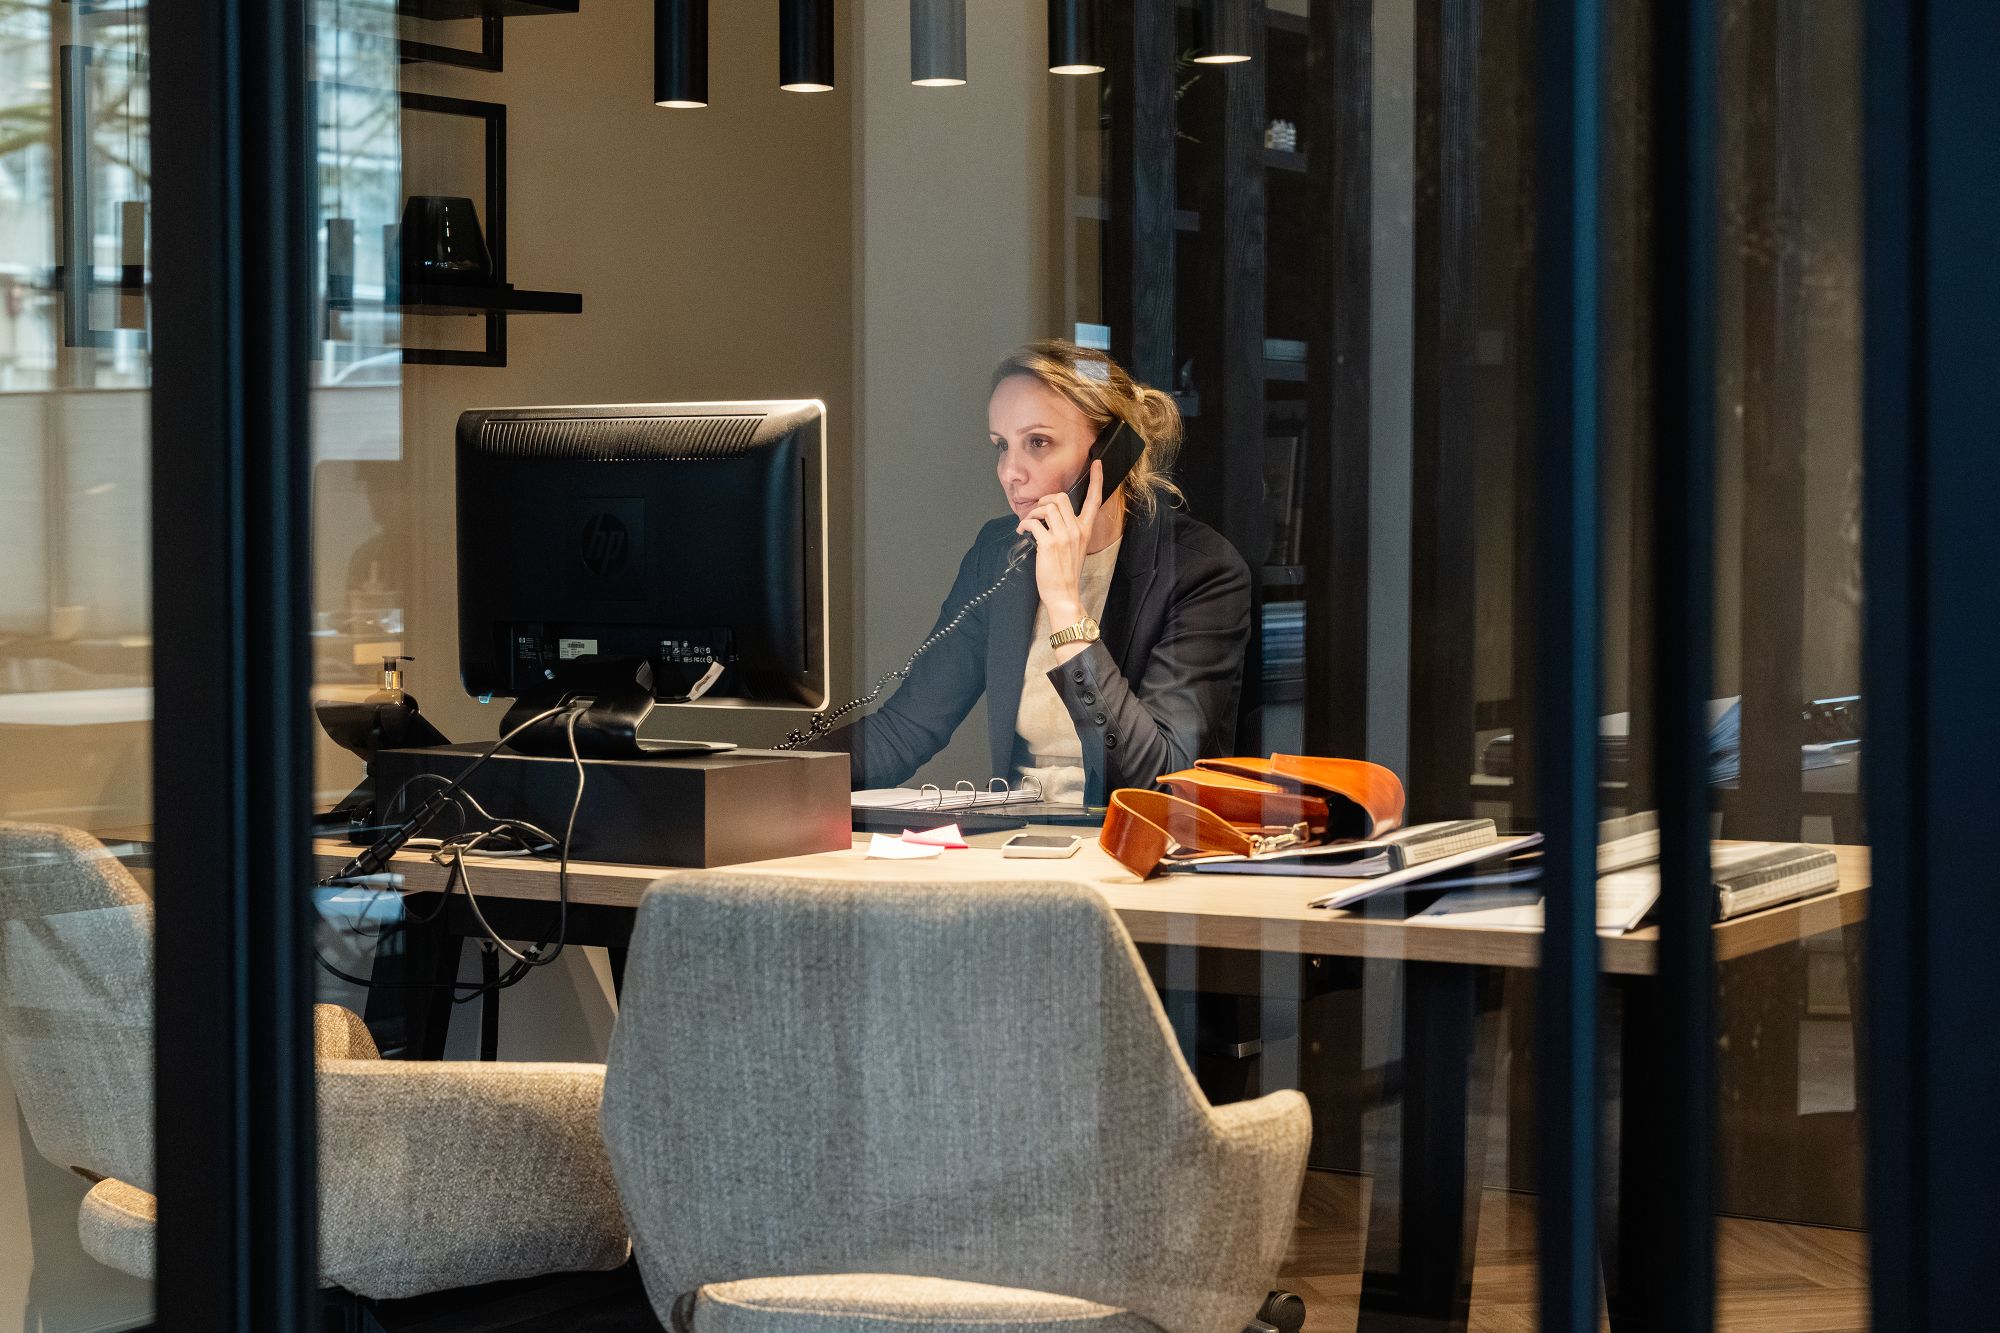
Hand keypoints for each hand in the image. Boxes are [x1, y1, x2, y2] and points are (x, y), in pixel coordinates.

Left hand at [1015, 460, 1103, 633]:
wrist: (1064, 594)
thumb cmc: (1066, 573)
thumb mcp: (1075, 548)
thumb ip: (1068, 531)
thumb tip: (1049, 519)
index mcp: (1085, 530)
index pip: (1095, 500)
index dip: (1097, 480)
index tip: (1097, 463)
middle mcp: (1077, 530)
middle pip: (1061, 498)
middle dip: (1045, 499)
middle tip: (1037, 511)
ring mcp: (1064, 537)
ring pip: (1047, 507)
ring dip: (1032, 513)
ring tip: (1027, 524)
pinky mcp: (1049, 544)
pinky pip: (1033, 523)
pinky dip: (1024, 524)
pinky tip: (1022, 532)